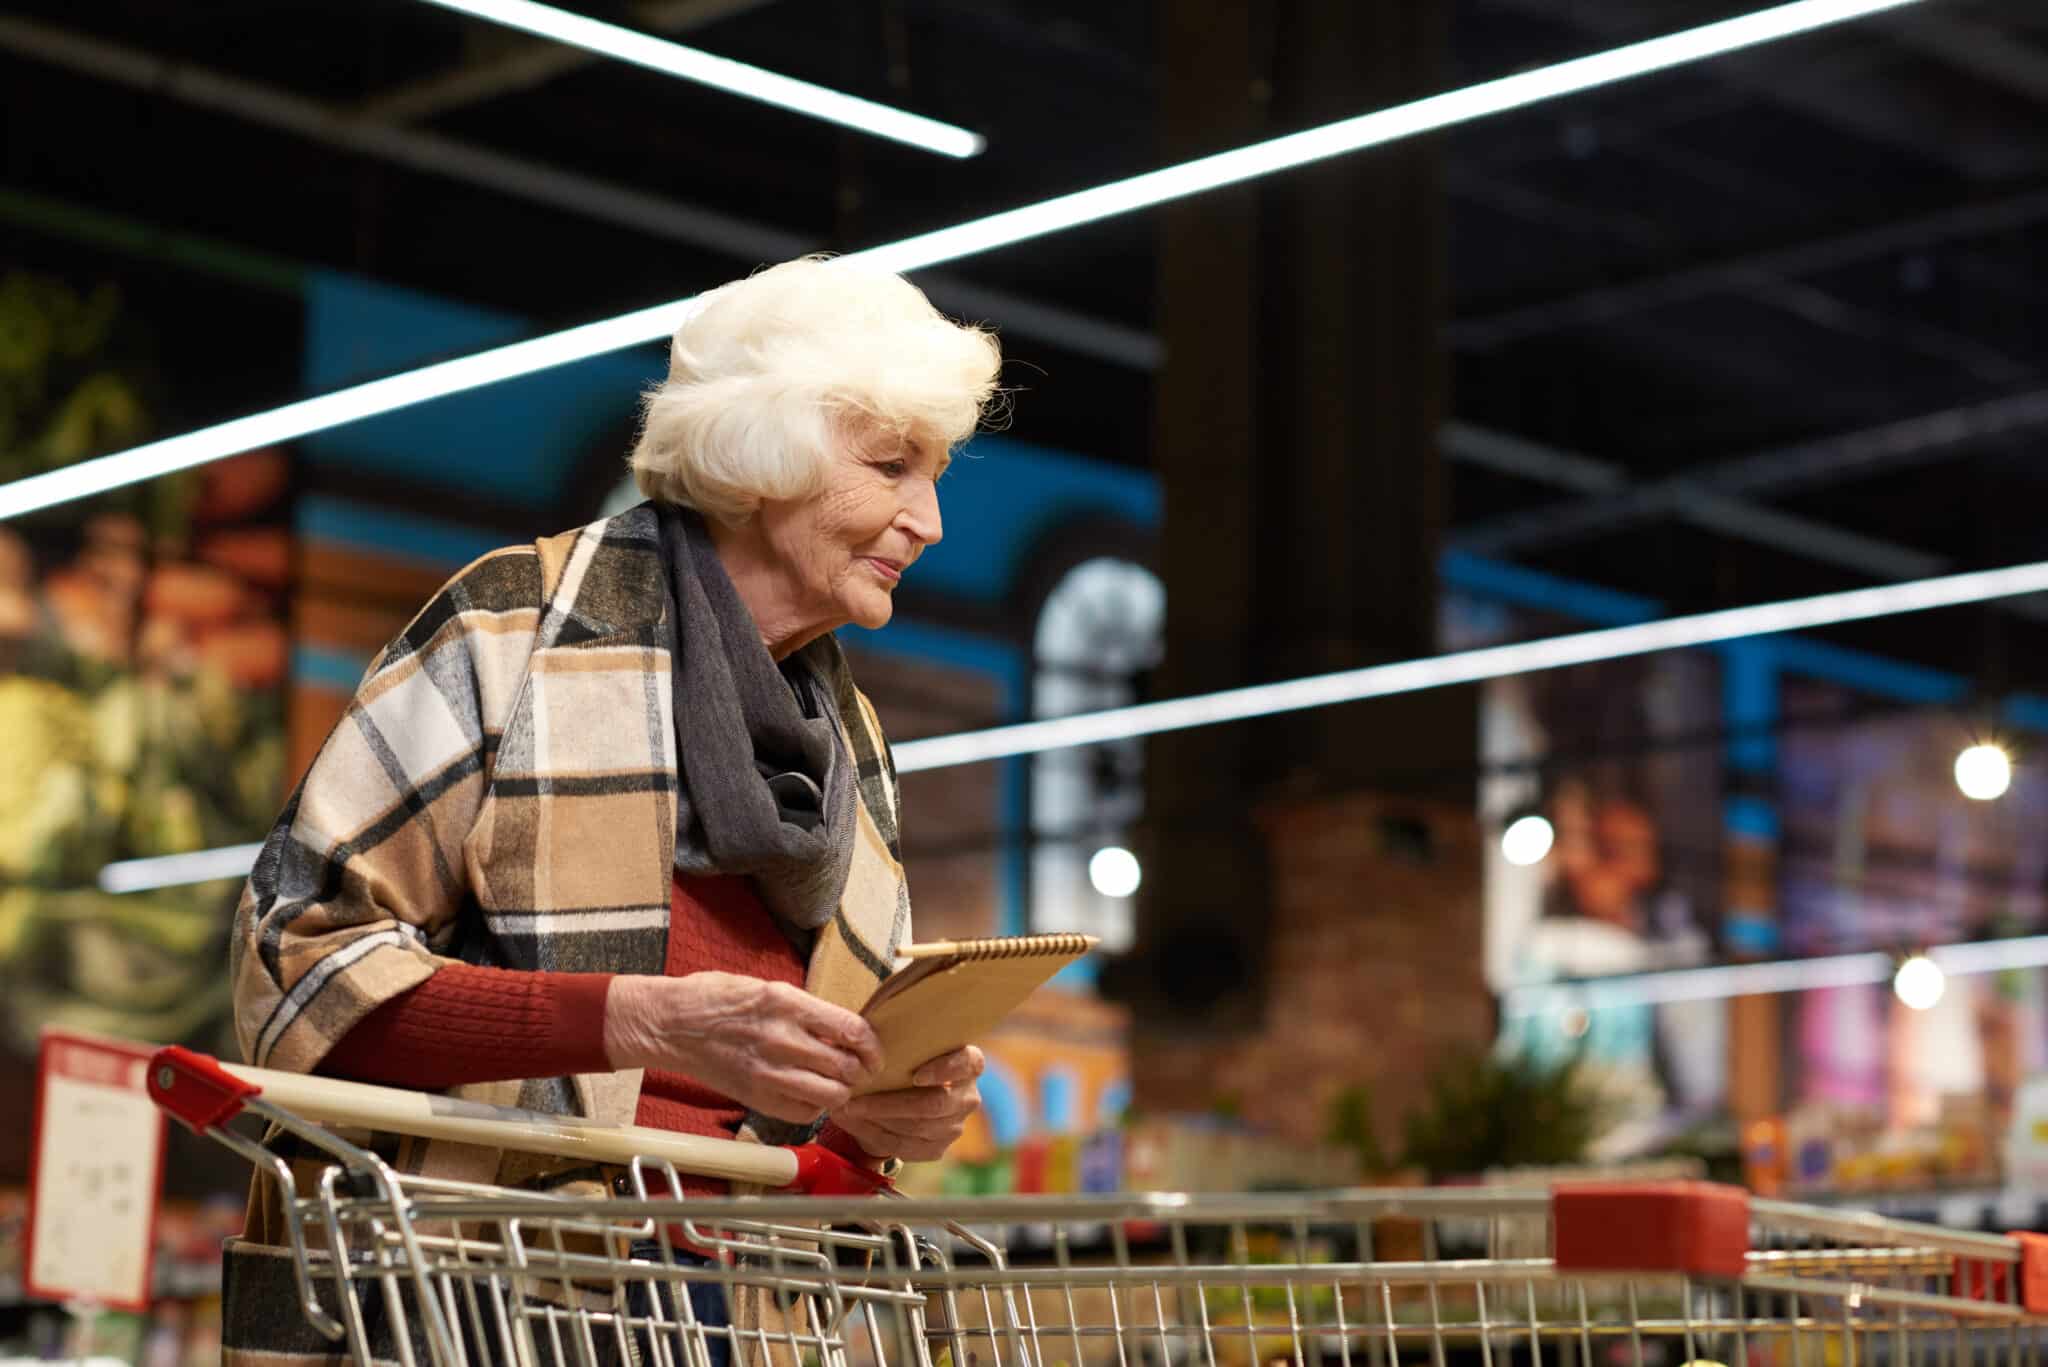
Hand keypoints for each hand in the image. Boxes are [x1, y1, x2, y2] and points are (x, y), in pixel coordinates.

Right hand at [603, 972, 882, 1123]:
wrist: (671, 1024)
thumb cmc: (717, 999)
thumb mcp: (769, 988)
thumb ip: (807, 1011)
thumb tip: (844, 1030)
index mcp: (787, 1003)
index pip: (852, 1029)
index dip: (872, 1046)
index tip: (874, 1052)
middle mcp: (781, 1039)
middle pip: (847, 1068)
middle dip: (861, 1072)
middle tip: (860, 1071)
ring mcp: (768, 1073)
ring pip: (831, 1096)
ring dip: (841, 1093)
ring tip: (837, 1085)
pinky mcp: (756, 1098)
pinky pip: (804, 1113)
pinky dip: (815, 1108)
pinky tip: (809, 1095)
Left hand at [831, 1046, 983, 1162]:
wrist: (903, 1098)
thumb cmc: (904, 1062)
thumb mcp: (905, 1047)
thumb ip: (895, 1040)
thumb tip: (861, 1036)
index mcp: (969, 1064)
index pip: (969, 1063)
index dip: (946, 1069)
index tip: (916, 1075)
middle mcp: (967, 1096)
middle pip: (935, 1103)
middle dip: (890, 1103)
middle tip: (854, 1098)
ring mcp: (954, 1126)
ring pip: (916, 1128)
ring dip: (877, 1119)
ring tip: (847, 1109)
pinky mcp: (937, 1149)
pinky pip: (905, 1146)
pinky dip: (875, 1134)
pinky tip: (854, 1122)